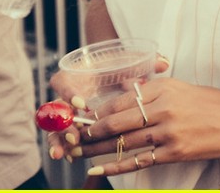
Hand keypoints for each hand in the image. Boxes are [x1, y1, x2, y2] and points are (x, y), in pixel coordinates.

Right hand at [43, 53, 169, 163]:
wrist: (113, 72)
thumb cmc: (119, 66)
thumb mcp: (129, 62)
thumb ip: (143, 61)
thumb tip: (163, 64)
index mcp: (77, 75)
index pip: (62, 81)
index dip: (68, 92)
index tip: (81, 103)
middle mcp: (68, 94)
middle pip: (56, 110)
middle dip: (63, 125)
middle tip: (74, 136)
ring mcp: (68, 112)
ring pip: (56, 128)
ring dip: (59, 140)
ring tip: (66, 153)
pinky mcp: (72, 126)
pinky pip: (64, 138)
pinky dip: (67, 147)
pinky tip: (71, 157)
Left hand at [73, 77, 219, 178]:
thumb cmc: (213, 104)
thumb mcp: (183, 88)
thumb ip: (153, 89)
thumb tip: (124, 88)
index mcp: (165, 88)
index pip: (121, 100)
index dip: (98, 111)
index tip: (84, 117)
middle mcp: (164, 108)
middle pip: (117, 121)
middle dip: (91, 131)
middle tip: (74, 137)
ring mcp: (169, 132)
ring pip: (123, 142)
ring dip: (97, 150)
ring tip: (78, 154)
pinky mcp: (174, 152)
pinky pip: (138, 160)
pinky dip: (115, 167)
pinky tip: (98, 170)